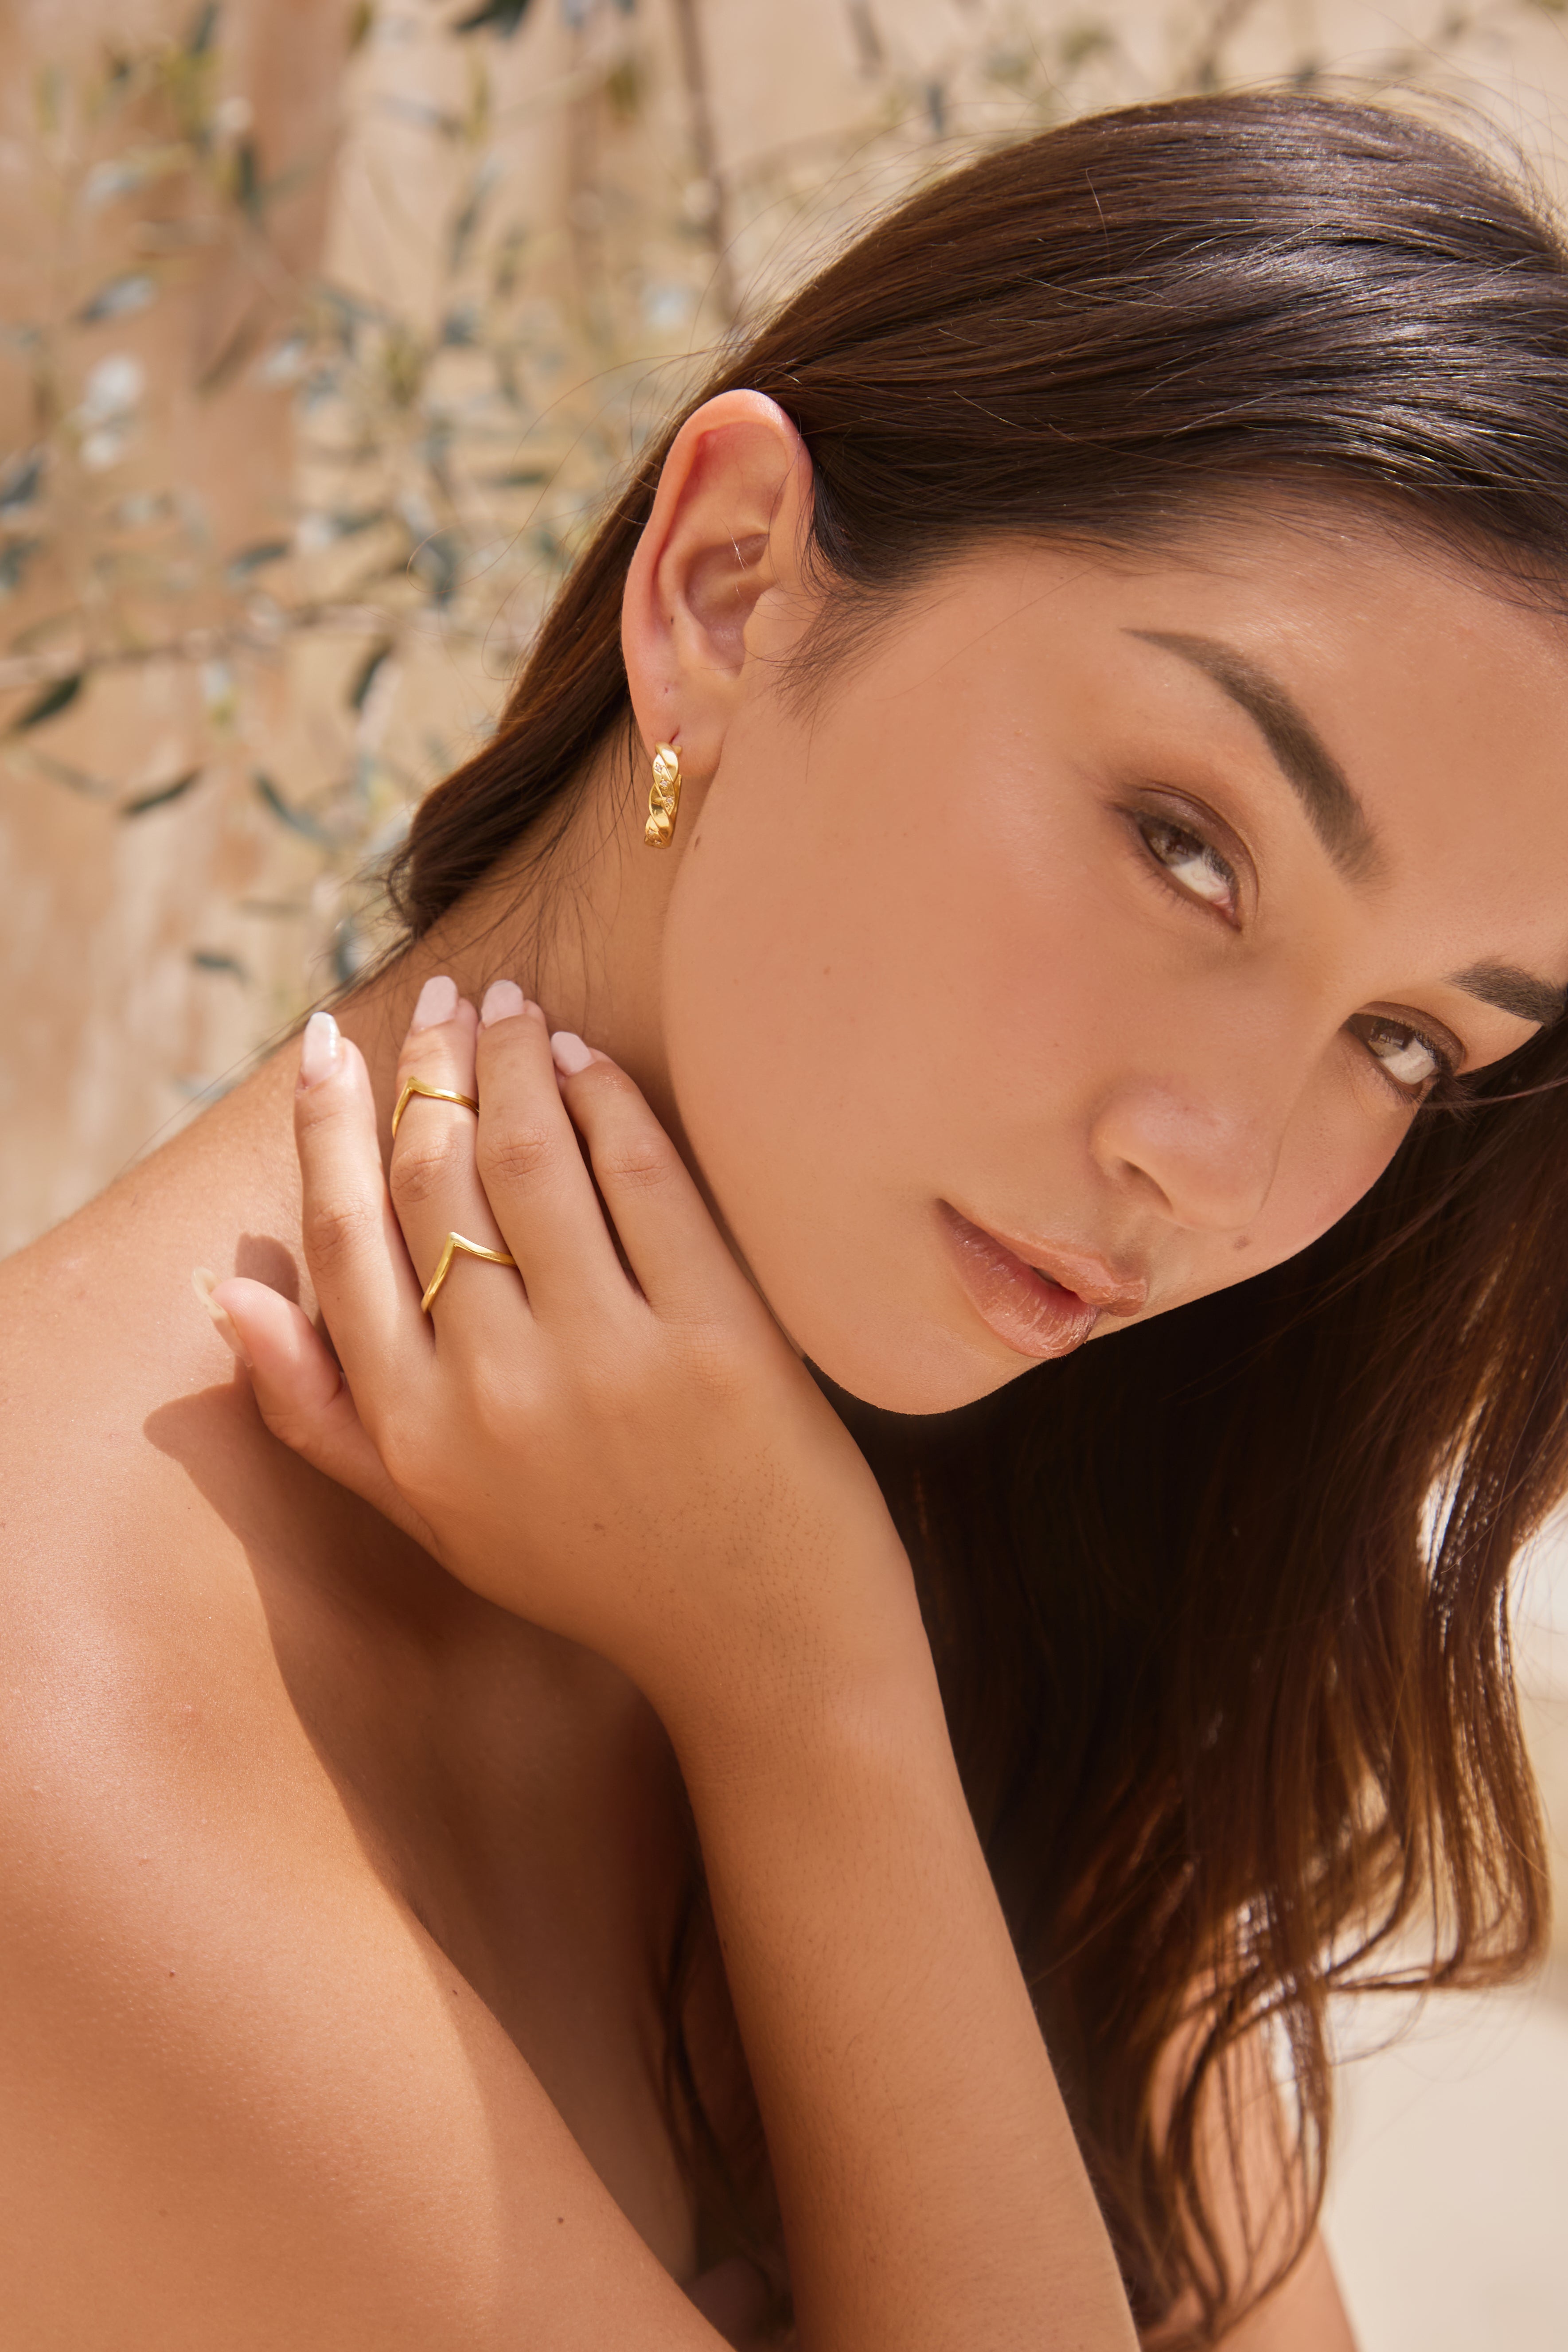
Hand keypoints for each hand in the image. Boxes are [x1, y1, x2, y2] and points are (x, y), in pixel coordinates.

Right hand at [206, 981, 914, 1734]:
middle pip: (433, 1183)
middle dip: (426, 1071)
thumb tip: (233, 1296)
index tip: (327, 1048)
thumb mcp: (434, 1518)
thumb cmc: (595, 1572)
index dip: (326, 1130)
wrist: (764, 1648)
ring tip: (509, 1005)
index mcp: (416, 1437)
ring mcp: (609, 1363)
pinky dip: (608, 1102)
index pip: (342, 1243)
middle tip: (437, 1002)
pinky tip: (587, 1060)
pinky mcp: (718, 1341)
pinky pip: (646, 1182)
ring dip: (511, 1062)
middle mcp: (497, 1393)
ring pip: (531, 1163)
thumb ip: (323, 1413)